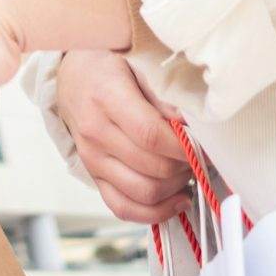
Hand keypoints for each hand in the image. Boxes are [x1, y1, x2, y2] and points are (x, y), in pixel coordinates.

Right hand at [55, 50, 190, 223]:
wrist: (71, 76)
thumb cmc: (108, 66)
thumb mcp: (136, 63)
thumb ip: (164, 93)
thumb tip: (193, 123)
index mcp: (106, 98)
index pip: (150, 135)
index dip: (184, 146)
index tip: (204, 144)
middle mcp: (95, 132)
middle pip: (153, 167)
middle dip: (185, 165)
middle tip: (198, 153)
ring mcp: (91, 158)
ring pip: (144, 192)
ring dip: (175, 187)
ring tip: (186, 169)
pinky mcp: (93, 175)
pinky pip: (123, 208)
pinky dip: (155, 212)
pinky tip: (177, 198)